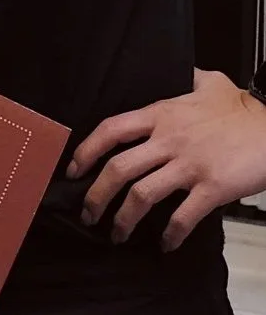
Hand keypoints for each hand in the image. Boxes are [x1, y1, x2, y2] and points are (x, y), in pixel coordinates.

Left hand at [68, 69, 265, 248]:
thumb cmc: (241, 106)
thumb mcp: (205, 81)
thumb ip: (183, 78)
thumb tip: (177, 69)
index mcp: (159, 115)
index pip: (110, 130)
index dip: (86, 150)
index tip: (72, 170)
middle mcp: (167, 140)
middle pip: (118, 168)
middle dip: (97, 195)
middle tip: (88, 214)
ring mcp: (189, 166)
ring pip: (143, 195)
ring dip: (125, 219)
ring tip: (116, 234)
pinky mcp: (213, 188)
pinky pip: (184, 216)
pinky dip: (171, 234)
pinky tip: (166, 245)